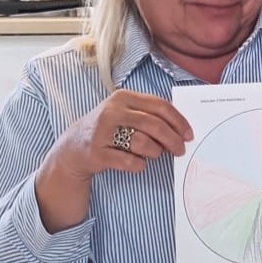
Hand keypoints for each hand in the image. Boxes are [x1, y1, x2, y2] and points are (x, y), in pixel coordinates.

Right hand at [51, 89, 193, 181]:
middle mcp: (112, 111)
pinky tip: (137, 163)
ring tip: (154, 154)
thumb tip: (181, 130)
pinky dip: (139, 165)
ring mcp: (102, 132)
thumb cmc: (107, 129)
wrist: (72, 148)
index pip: (160, 106)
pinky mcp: (97, 153)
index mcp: (123, 97)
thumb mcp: (125, 113)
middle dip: (173, 140)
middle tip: (180, 150)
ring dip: (155, 152)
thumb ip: (150, 116)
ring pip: (144, 144)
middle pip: (155, 125)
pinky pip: (130, 162)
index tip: (189, 134)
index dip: (179, 121)